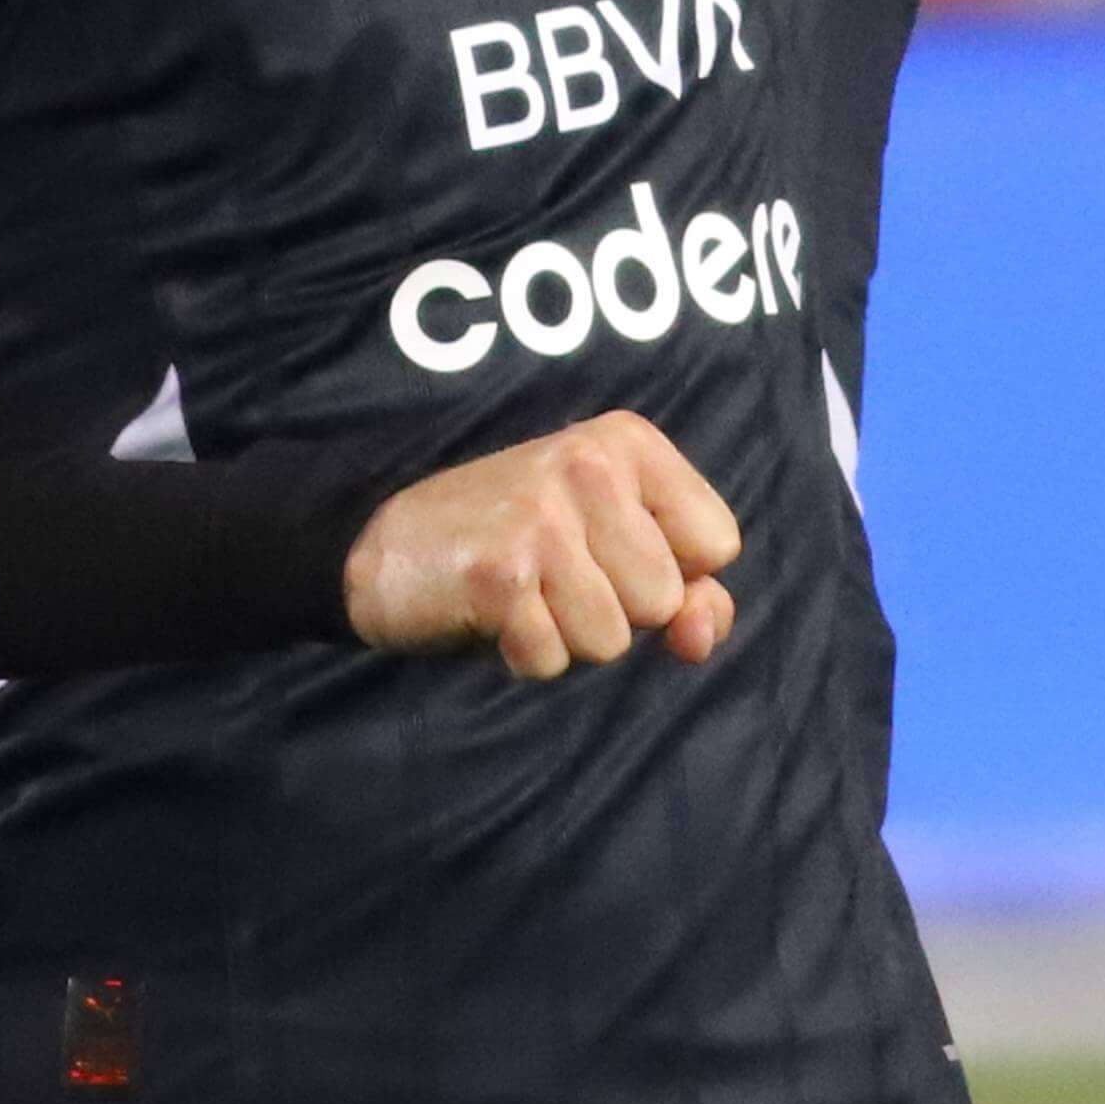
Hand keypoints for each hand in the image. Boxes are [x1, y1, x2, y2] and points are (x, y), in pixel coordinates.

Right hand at [341, 411, 739, 680]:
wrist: (385, 549)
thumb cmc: (514, 548)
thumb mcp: (611, 546)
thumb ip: (688, 588)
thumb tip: (702, 633)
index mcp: (628, 443)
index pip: (719, 544)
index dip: (674, 575)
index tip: (610, 555)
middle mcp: (590, 465)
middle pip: (665, 599)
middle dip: (616, 612)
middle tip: (553, 578)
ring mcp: (543, 517)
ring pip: (613, 639)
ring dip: (567, 639)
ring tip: (525, 597)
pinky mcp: (501, 573)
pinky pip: (554, 659)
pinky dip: (523, 656)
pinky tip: (493, 617)